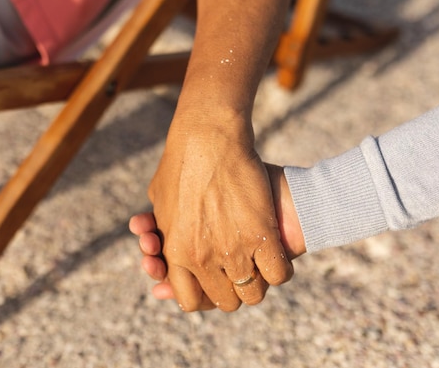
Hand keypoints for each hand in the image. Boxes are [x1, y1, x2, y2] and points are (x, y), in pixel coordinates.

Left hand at [146, 114, 294, 311]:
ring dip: (257, 282)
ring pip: (253, 294)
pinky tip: (276, 255)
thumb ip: (160, 230)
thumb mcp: (159, 200)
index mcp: (176, 254)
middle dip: (232, 290)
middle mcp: (203, 259)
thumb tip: (158, 246)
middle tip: (239, 272)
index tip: (213, 283)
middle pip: (226, 302)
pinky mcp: (262, 235)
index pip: (189, 301)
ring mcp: (233, 250)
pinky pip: (278, 275)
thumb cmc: (179, 162)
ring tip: (259, 264)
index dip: (203, 295)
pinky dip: (279, 270)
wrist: (207, 137)